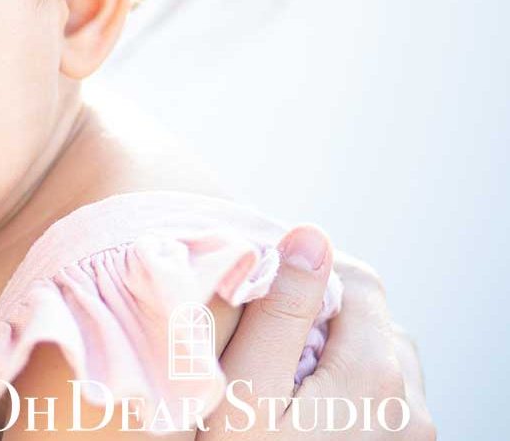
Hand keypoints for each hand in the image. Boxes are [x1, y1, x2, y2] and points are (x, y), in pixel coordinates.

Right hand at [199, 226, 434, 439]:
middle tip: (266, 344)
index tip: (262, 298)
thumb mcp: (244, 386)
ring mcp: (412, 433)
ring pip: (381, 356)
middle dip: (321, 317)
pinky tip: (311, 407)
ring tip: (288, 377)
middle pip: (371, 319)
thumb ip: (279, 311)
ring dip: (340, 353)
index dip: (306, 277)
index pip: (359, 279)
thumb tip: (310, 235)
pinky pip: (386, 396)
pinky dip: (352, 388)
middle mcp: (410, 403)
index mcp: (375, 374)